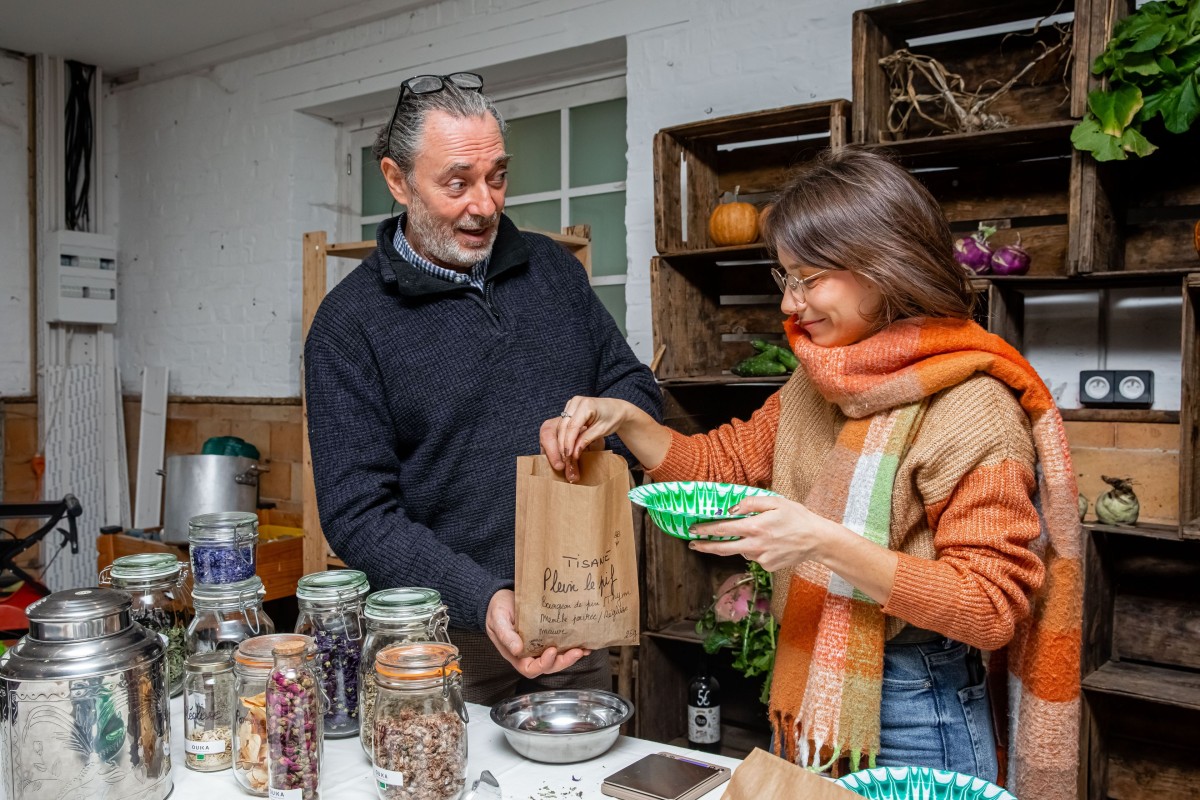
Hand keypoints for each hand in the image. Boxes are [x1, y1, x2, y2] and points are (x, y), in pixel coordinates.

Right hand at [485, 589, 590, 677]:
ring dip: (570, 656)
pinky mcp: (547, 636)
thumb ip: (506, 635)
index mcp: (516, 654)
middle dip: (563, 662)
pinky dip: (572, 646)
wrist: (499, 599)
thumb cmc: (496, 610)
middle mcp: (529, 654)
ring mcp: (539, 646)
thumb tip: (518, 649)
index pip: (530, 668)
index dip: (543, 664)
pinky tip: (583, 643)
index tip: (551, 651)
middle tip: (576, 652)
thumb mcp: (498, 620)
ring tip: (583, 649)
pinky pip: (560, 646)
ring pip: (557, 658)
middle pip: (548, 666)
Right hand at [540, 396, 630, 481]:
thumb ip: (587, 439)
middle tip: (563, 460)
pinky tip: (563, 449)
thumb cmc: (612, 418)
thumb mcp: (602, 430)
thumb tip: (574, 453)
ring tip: (562, 457)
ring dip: (559, 442)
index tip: (568, 456)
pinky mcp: (568, 410)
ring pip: (559, 426)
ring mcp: (570, 405)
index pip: (572, 426)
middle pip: (562, 426)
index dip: (568, 442)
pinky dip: (561, 438)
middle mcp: (575, 402)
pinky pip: (561, 425)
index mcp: (585, 404)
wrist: (615, 408)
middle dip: (561, 444)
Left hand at [687, 494, 836, 571]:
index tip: (693, 529)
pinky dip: (755, 548)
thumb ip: (751, 503)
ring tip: (755, 533)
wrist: (817, 540)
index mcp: (756, 527)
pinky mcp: (768, 566)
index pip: (723, 529)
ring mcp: (761, 558)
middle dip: (705, 546)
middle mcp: (756, 545)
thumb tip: (732, 508)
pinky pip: (754, 556)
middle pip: (723, 548)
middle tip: (693, 544)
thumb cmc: (797, 517)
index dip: (705, 530)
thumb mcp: (776, 501)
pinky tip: (769, 542)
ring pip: (741, 551)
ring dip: (738, 543)